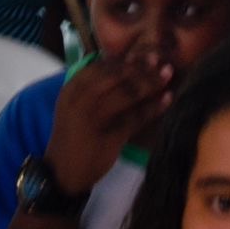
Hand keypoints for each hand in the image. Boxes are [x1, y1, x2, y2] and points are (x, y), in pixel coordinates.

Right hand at [43, 52, 172, 195]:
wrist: (62, 172)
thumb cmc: (72, 135)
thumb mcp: (74, 107)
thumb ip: (92, 89)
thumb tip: (123, 67)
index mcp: (72, 88)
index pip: (101, 66)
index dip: (126, 60)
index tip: (145, 55)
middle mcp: (81, 99)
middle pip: (117, 77)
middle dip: (141, 68)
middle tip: (162, 63)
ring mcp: (94, 118)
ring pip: (127, 94)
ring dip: (150, 83)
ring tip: (168, 77)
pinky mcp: (108, 136)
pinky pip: (135, 117)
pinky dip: (153, 107)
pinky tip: (166, 100)